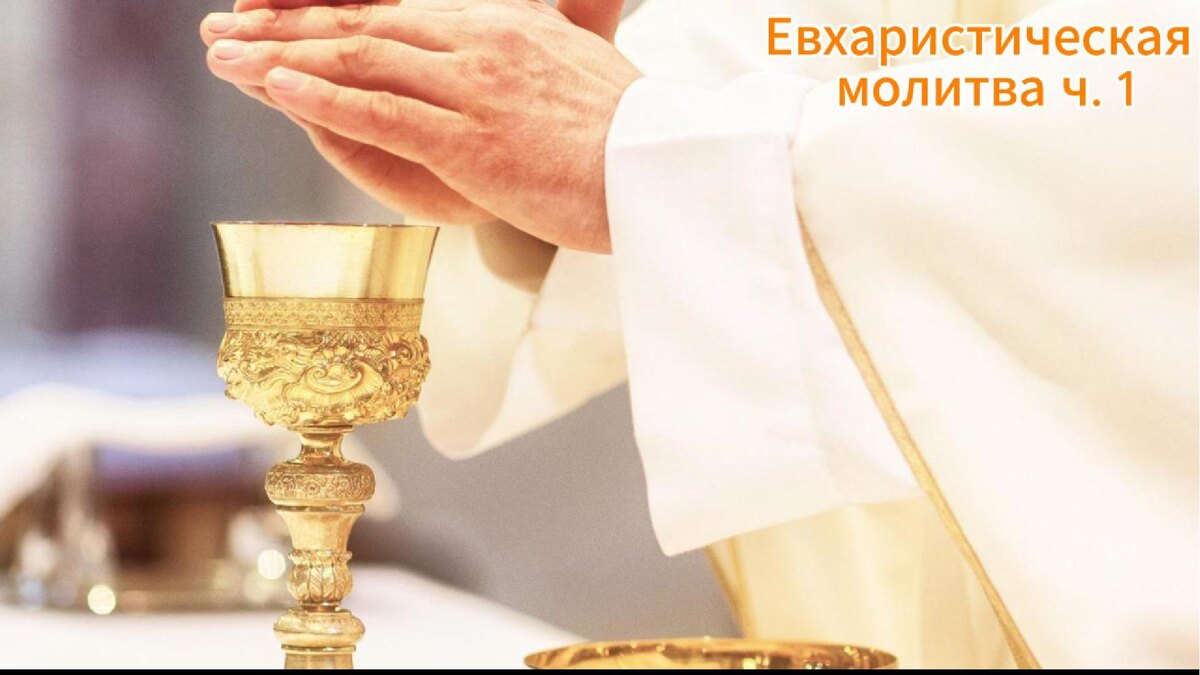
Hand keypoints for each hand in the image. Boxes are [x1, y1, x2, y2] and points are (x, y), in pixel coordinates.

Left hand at [204, 0, 638, 252]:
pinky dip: (320, 98)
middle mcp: (482, 43)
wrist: (671, 174)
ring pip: (359, 62)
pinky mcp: (470, 140)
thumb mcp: (583, 71)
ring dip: (283, 58)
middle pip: (365, 25)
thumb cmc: (633, 139)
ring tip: (226, 55)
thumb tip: (525, 56)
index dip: (330, 10)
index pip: (397, 8)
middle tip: (229, 27)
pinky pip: (380, 112)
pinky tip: (274, 87)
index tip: (280, 12)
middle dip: (287, 26)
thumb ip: (540, 52)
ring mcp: (474, 88)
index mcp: (506, 24)